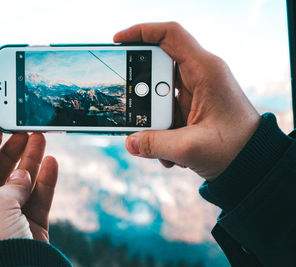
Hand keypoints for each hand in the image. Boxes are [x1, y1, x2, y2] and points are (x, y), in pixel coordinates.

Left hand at [0, 125, 57, 263]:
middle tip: (25, 131)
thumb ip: (9, 185)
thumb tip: (23, 175)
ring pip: (21, 184)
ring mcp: (7, 222)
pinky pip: (38, 199)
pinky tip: (51, 162)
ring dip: (32, 161)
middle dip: (12, 151)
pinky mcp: (30, 230)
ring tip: (41, 139)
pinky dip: (46, 181)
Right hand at [114, 22, 260, 180]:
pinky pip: (165, 111)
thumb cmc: (236, 149)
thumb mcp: (191, 148)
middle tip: (131, 109)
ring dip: (151, 120)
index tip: (118, 42)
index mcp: (204, 71)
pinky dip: (160, 130)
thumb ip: (155, 144)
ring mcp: (195, 92)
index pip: (170, 35)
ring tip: (158, 143)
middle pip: (157, 69)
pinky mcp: (191, 108)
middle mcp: (199, 76)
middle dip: (140, 92)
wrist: (255, 163)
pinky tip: (168, 152)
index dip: (141, 32)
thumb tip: (130, 142)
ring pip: (158, 95)